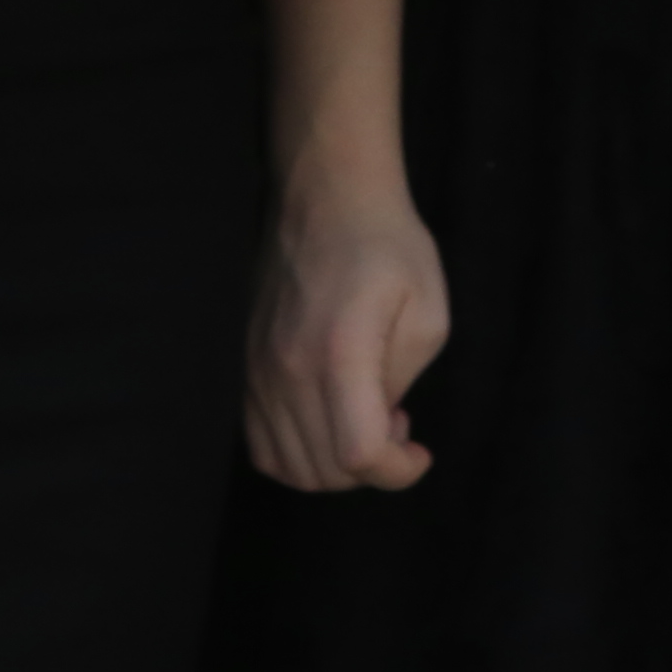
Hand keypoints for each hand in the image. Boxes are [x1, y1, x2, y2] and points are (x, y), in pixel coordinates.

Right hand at [245, 165, 449, 493]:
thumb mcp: (428, 312)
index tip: (419, 452)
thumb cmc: (387, 247)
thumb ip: (402, 381)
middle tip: (396, 423)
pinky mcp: (244, 369)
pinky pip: (261, 446)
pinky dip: (297, 455)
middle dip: (372, 468)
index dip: (397, 473)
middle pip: (323, 470)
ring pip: (290, 466)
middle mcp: (288, 369)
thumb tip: (381, 422)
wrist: (325, 198)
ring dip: (335, 466)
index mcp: (341, 351)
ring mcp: (257, 371)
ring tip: (363, 419)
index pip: (358, 453)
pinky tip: (326, 421)